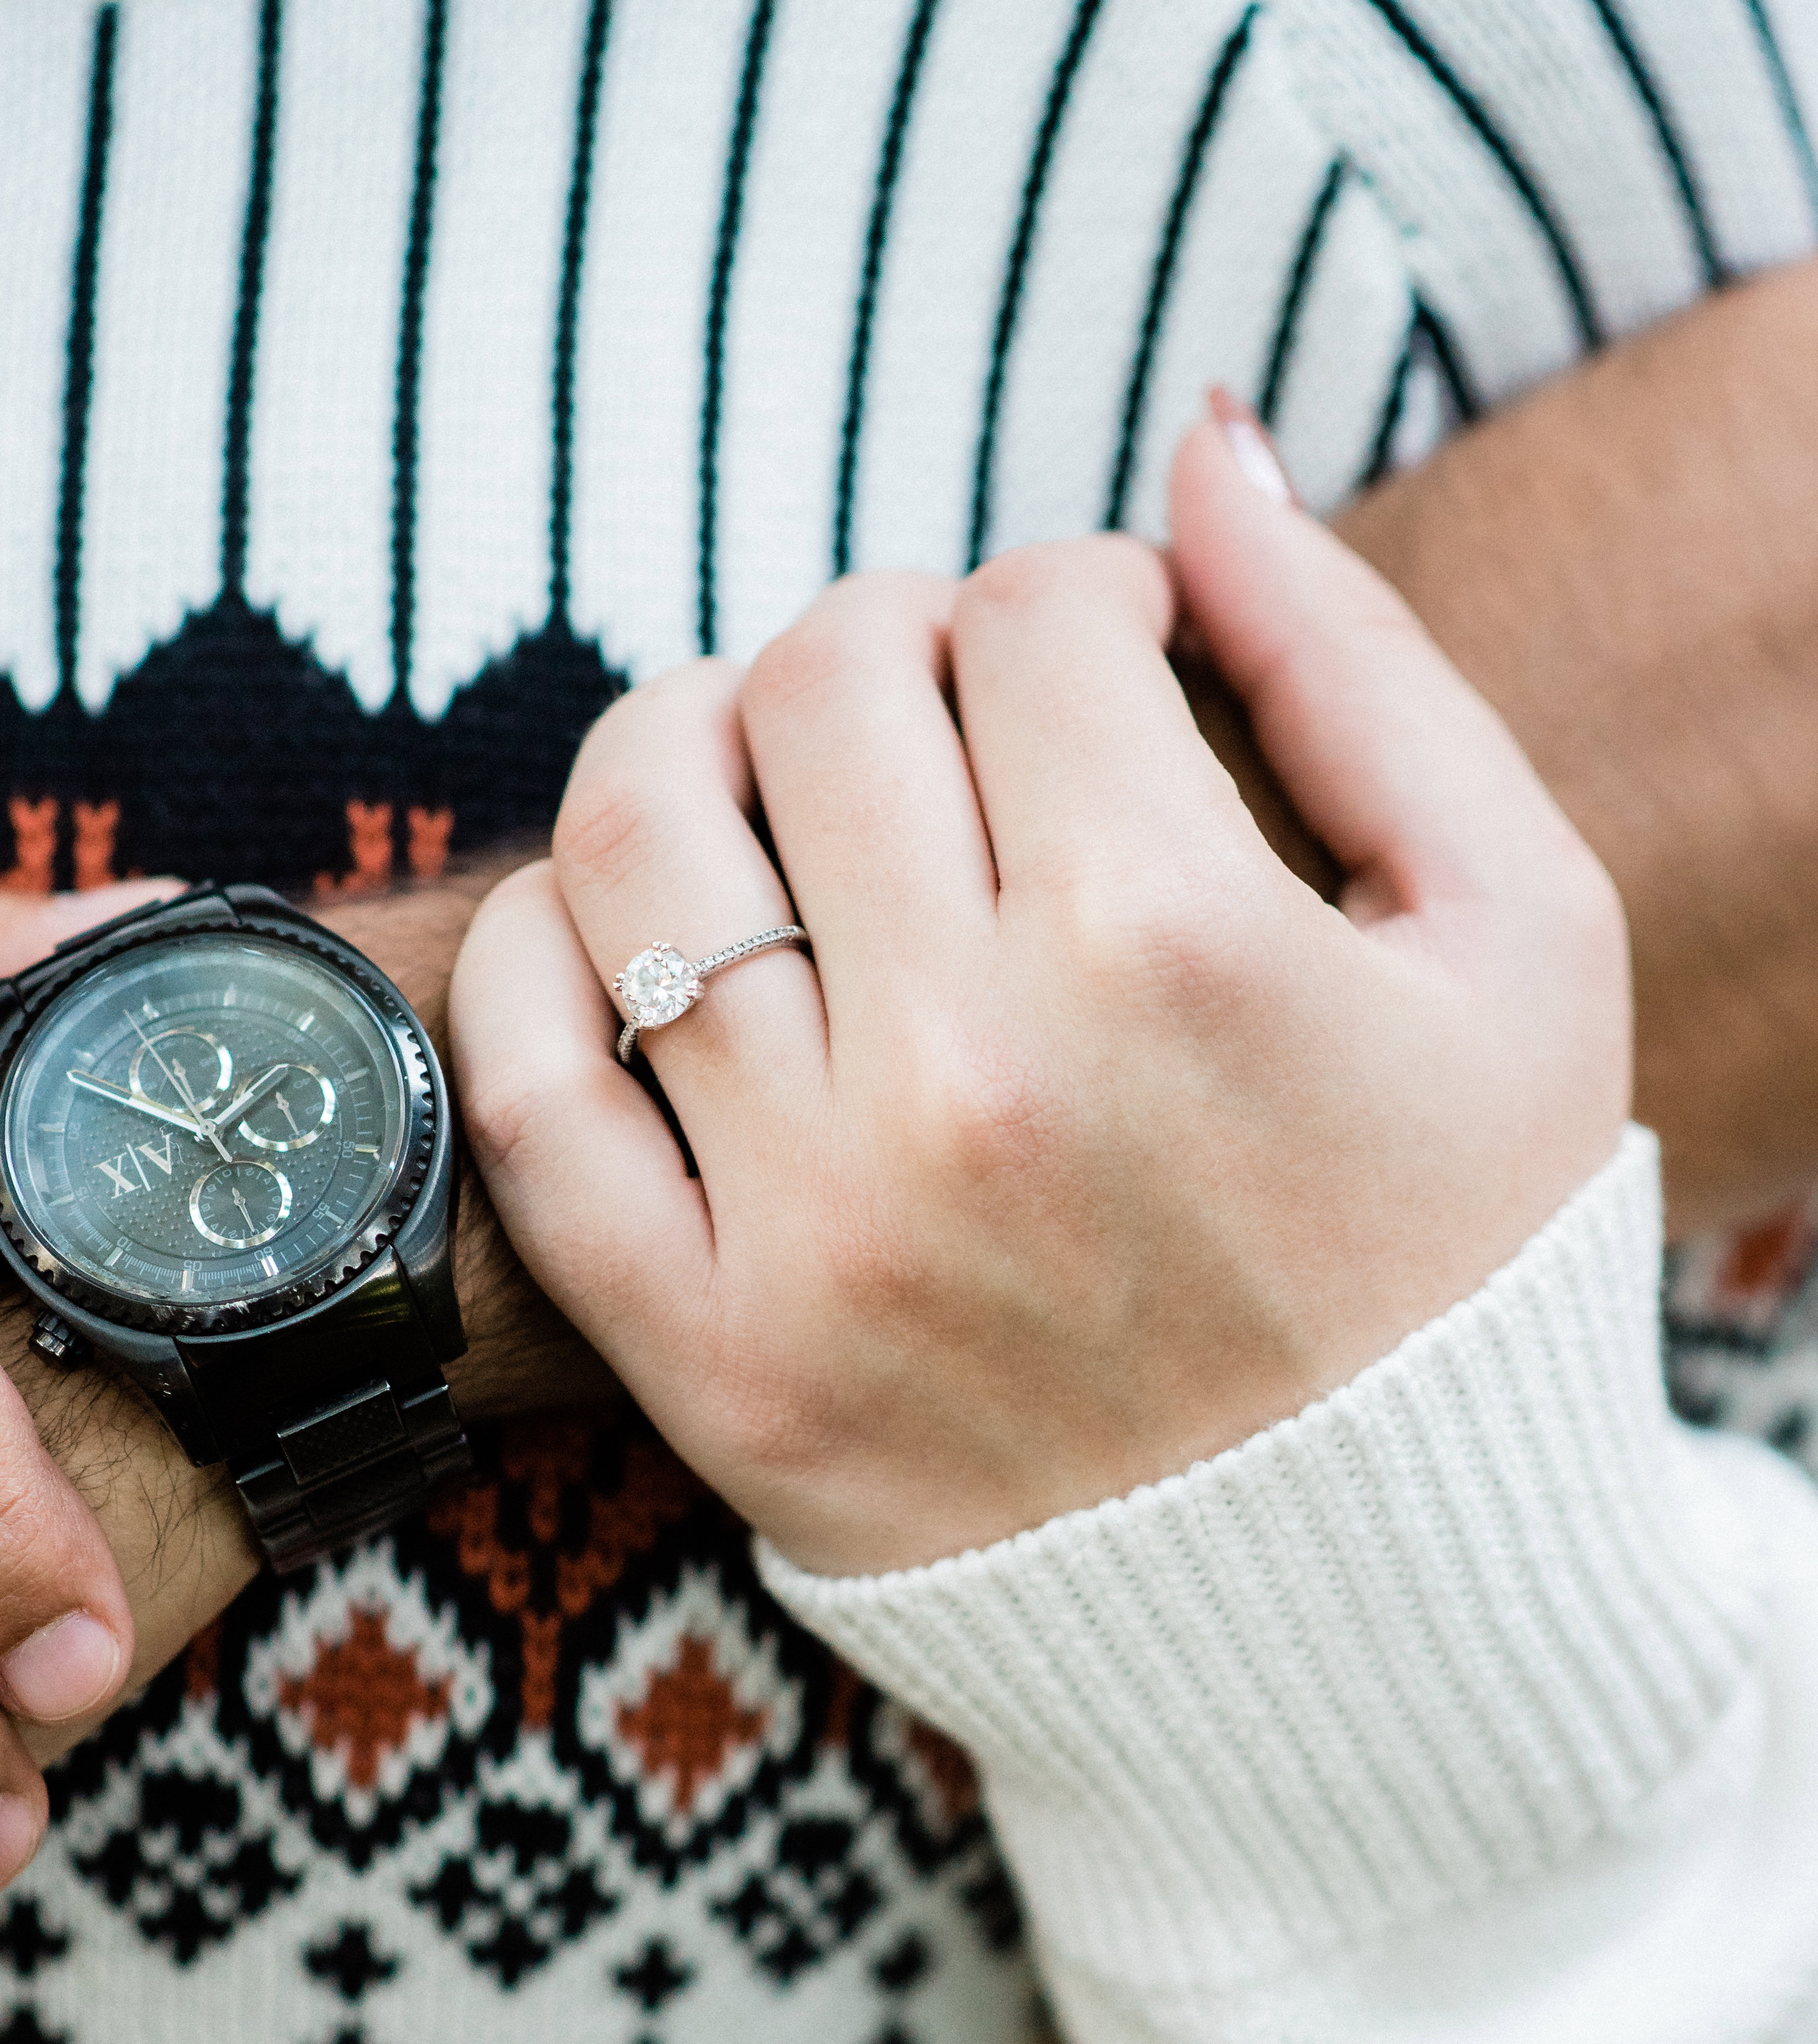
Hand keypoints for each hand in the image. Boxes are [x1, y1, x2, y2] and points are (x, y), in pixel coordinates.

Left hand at [452, 411, 1629, 1577]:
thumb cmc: (1456, 1253)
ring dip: (689, 743)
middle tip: (950, 717)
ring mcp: (819, 1226)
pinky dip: (538, 955)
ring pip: (635, 842)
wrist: (1368, 1594)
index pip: (1032, 615)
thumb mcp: (1518, 939)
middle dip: (892, 645)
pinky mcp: (712, 1360)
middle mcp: (974, 1074)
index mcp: (1179, 943)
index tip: (1111, 673)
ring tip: (772, 781)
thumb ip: (1360, 665)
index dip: (1079, 600)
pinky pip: (525, 1088)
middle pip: (825, 685)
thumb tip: (1199, 449)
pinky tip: (625, 925)